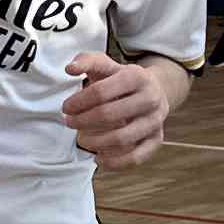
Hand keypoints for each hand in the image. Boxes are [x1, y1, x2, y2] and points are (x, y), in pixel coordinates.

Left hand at [64, 53, 173, 172]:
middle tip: (70, 122)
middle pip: (109, 114)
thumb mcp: (107, 65)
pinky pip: (136, 156)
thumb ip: (87, 61)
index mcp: (136, 76)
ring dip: (95, 142)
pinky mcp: (157, 139)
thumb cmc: (123, 79)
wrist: (155, 89)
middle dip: (83, 121)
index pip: (101, 92)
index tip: (66, 108)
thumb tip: (70, 69)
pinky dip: (115, 162)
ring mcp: (155, 120)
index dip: (79, 102)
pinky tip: (99, 157)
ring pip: (122, 138)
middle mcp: (150, 98)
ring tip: (82, 139)